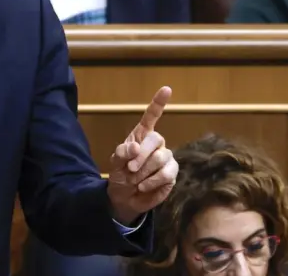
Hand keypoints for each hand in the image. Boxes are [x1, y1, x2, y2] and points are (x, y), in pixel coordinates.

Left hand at [106, 86, 178, 225]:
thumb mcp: (115, 163)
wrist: (125, 198)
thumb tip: (135, 147)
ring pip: (161, 158)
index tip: (166, 89)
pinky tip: (143, 186)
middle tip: (129, 168)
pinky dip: (152, 181)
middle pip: (156, 139)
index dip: (158, 103)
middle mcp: (156, 144)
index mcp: (141, 136)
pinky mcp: (171, 174)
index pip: (152, 116)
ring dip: (144, 171)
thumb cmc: (120, 175)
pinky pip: (166, 173)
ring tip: (134, 179)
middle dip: (141, 155)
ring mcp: (166, 158)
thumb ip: (122, 153)